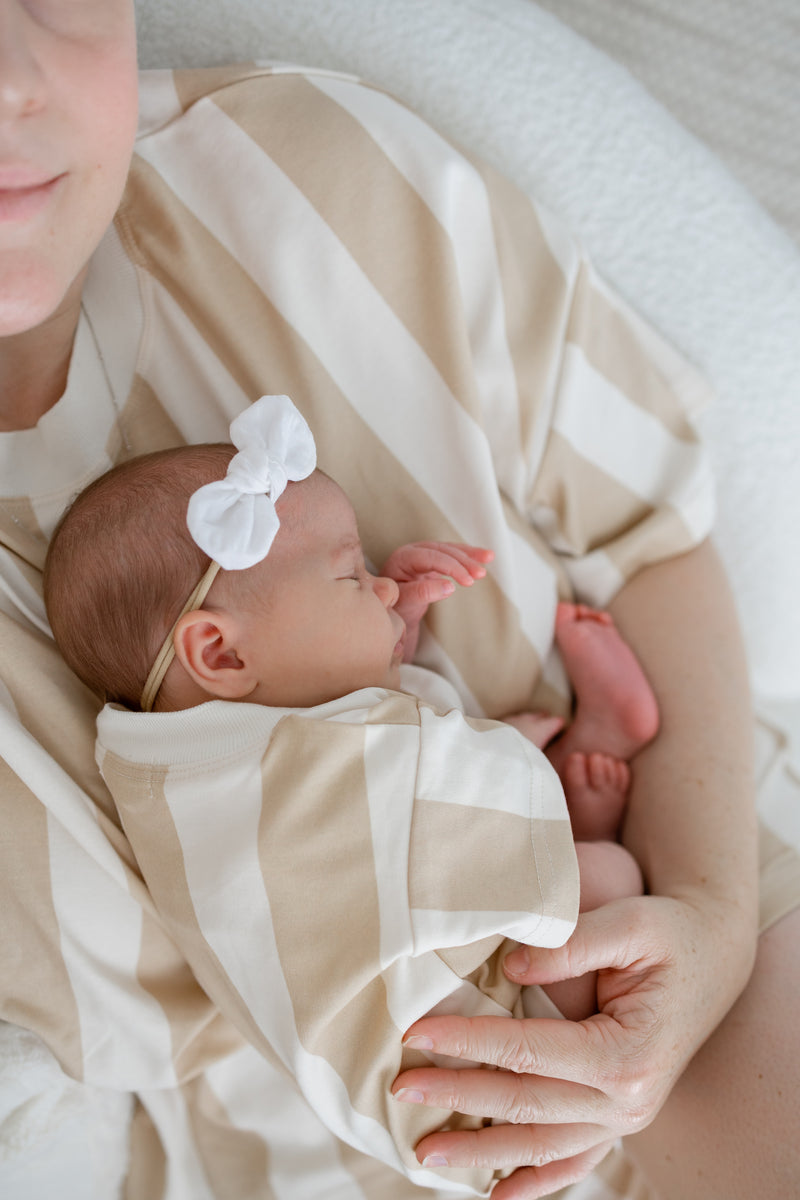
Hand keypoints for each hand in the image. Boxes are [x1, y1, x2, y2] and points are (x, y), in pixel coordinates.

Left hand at [380, 542, 492, 659]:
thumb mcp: (404, 602)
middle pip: (442, 551)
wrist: (391, 612)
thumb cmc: (394, 607)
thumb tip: (449, 587)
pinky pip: (452, 554)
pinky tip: (485, 557)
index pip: (431, 557)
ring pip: (449, 549)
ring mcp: (423, 553)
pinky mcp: (433, 560)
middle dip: (463, 561)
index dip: (452, 567)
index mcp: (403, 558)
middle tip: (481, 574)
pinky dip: (468, 556)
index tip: (468, 582)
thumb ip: (422, 593)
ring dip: (469, 555)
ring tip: (489, 558)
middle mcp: (413, 551)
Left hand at [392, 891, 755, 1198]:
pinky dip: (536, 1181)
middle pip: (524, 1104)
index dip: (467, 1042)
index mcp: (624, 1053)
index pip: (526, 1051)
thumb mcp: (630, 924)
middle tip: (401, 1088)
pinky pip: (574, 1161)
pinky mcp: (620, 1118)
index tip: (415, 1033)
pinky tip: (497, 1194)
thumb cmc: (669, 936)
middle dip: (458, 1095)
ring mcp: (624, 1118)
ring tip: (427, 1153)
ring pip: (541, 1145)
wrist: (712, 959)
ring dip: (482, 1151)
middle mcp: (625, 1099)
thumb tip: (509, 966)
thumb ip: (569, 944)